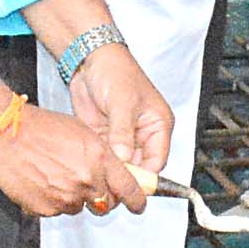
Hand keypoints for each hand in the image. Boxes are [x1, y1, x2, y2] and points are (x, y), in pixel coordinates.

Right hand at [0, 100, 148, 218]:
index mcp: (99, 159)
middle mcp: (85, 181)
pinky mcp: (45, 209)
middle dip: (102, 197)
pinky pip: (57, 211)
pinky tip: (41, 181)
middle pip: (106, 204)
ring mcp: (65, 198)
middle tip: (88, 184)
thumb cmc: (39, 127)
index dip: (137, 200)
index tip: (139, 204)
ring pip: (80, 207)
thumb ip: (103, 157)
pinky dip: (53, 200)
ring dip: (74, 197)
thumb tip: (116, 175)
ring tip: (55, 174)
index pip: (128, 189)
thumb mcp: (82, 132)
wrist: (3, 134)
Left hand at [63, 37, 174, 189]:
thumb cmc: (116, 71)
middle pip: (139, 167)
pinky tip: (90, 167)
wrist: (90, 59)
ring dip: (111, 171)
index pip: (157, 161)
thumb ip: (123, 133)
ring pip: (121, 164)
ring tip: (99, 178)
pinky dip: (99, 163)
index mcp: (158, 125)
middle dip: (126, 177)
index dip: (146, 176)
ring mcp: (123, 136)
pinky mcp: (106, 136)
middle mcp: (143, 134)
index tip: (131, 187)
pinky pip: (105, 157)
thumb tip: (123, 159)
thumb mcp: (122, 103)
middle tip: (111, 187)